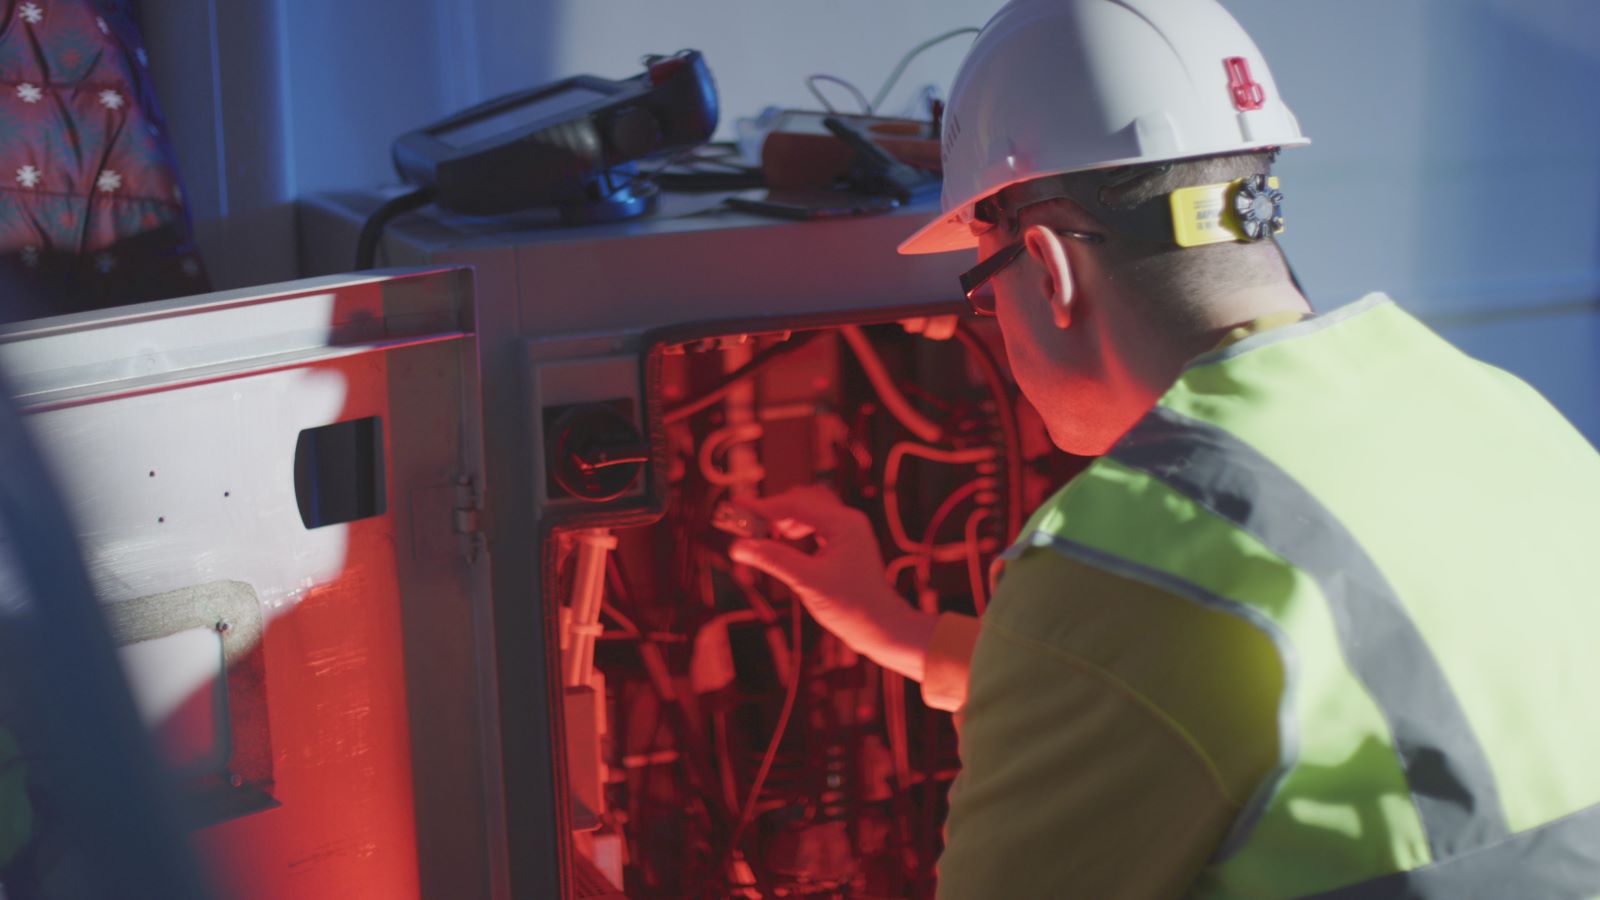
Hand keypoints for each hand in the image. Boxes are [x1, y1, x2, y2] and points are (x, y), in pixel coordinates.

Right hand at [728, 485, 936, 681]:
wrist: (882, 627)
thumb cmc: (851, 607)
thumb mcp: (807, 582)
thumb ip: (773, 559)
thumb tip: (738, 546)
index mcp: (843, 523)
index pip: (794, 505)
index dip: (761, 506)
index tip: (735, 506)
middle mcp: (848, 520)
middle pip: (801, 501)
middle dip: (771, 511)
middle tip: (744, 525)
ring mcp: (848, 531)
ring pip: (808, 511)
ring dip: (783, 519)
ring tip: (762, 536)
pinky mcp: (845, 543)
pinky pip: (815, 525)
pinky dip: (795, 529)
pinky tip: (782, 543)